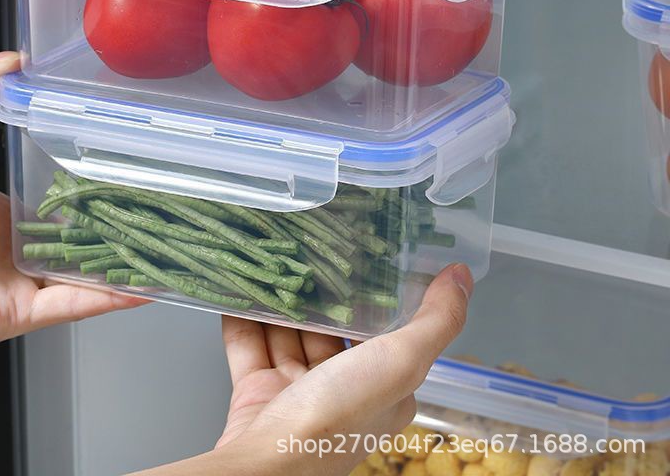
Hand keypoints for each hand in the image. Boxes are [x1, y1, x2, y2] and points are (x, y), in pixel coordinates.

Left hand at [0, 52, 144, 340]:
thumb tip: (12, 58)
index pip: (58, 210)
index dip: (94, 198)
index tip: (129, 183)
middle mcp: (9, 252)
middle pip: (76, 246)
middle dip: (117, 234)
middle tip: (159, 217)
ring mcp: (12, 285)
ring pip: (81, 279)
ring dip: (122, 269)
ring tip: (165, 252)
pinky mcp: (11, 314)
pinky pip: (67, 307)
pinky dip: (106, 299)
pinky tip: (142, 285)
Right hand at [136, 264, 470, 475]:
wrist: (263, 464)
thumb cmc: (336, 418)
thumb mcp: (400, 364)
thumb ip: (435, 321)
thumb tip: (462, 276)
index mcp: (382, 390)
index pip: (386, 336)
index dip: (379, 300)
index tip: (369, 257)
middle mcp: (341, 394)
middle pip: (332, 333)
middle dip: (323, 296)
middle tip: (312, 248)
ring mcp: (295, 394)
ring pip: (289, 335)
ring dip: (281, 302)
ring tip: (275, 257)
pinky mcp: (255, 393)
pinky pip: (249, 345)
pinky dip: (244, 317)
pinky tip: (240, 288)